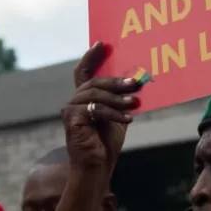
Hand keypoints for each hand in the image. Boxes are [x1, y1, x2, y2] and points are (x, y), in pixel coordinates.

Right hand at [61, 42, 141, 171]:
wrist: (96, 167)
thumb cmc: (106, 143)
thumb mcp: (118, 115)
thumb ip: (121, 98)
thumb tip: (139, 80)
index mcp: (84, 97)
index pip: (84, 71)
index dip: (92, 56)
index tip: (103, 43)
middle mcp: (74, 101)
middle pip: (95, 81)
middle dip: (116, 80)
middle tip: (135, 82)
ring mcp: (71, 110)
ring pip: (96, 94)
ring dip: (118, 98)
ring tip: (135, 101)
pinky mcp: (72, 120)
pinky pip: (96, 110)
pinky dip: (114, 114)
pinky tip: (128, 119)